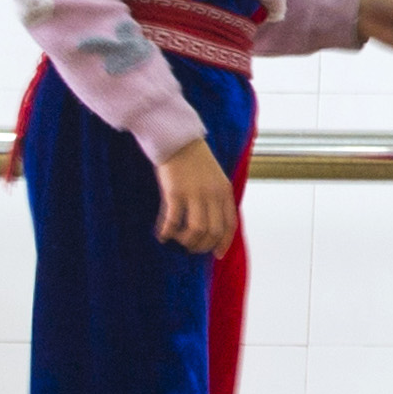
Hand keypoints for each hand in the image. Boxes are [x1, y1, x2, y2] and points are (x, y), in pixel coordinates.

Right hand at [153, 138, 239, 255]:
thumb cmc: (194, 159)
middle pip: (213, 231)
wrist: (178, 140)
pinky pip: (173, 220)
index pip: (230, 224)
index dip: (224, 242)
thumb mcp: (214, 177)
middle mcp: (212, 194)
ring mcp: (194, 193)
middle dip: (202, 245)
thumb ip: (216, 197)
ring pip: (196, 230)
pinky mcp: (175, 192)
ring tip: (177, 240)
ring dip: (186, 240)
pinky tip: (162, 235)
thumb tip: (211, 222)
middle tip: (191, 248)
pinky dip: (167, 232)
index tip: (217, 254)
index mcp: (224, 191)